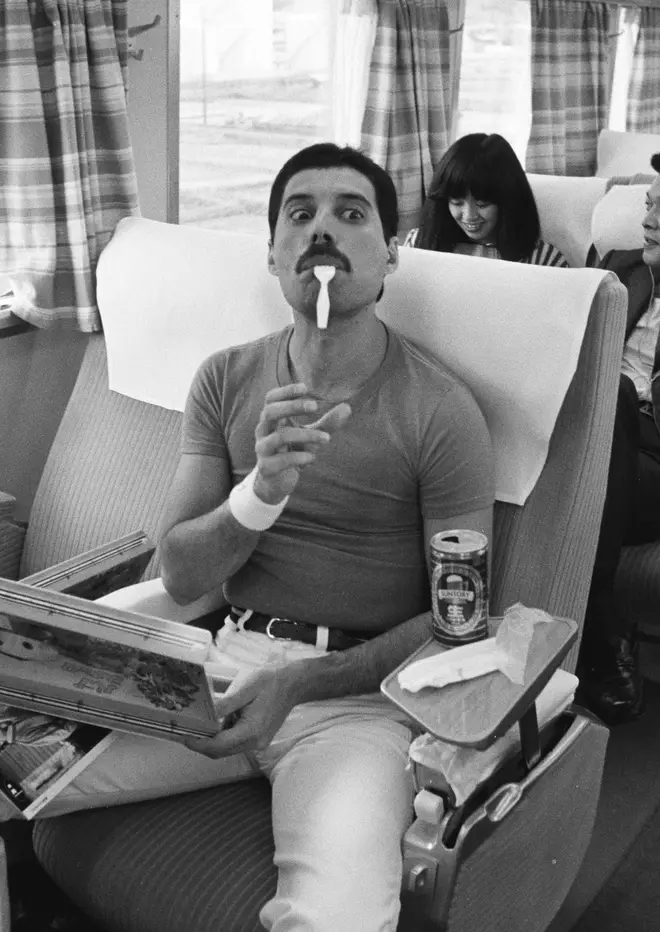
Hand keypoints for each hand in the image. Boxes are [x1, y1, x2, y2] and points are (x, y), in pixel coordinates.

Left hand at [185, 664, 302, 757]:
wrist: (293, 684)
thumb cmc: (271, 682)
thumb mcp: (247, 688)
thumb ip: (226, 704)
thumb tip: (207, 715)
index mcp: (251, 731)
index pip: (218, 746)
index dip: (199, 744)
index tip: (184, 737)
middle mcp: (255, 742)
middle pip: (221, 752)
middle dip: (202, 744)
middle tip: (186, 732)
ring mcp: (258, 743)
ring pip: (228, 750)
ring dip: (212, 741)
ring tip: (199, 726)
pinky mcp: (259, 739)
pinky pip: (236, 743)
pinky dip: (224, 736)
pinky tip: (219, 721)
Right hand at [253, 383, 350, 503]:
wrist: (277, 482)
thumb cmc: (293, 451)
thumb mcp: (310, 435)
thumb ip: (327, 423)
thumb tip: (347, 408)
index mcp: (271, 420)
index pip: (271, 399)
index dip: (285, 391)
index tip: (305, 387)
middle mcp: (263, 431)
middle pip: (270, 412)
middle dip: (292, 406)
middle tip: (314, 406)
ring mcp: (263, 449)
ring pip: (280, 437)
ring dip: (306, 435)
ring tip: (327, 439)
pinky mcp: (266, 468)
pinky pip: (282, 460)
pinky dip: (299, 457)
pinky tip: (313, 458)